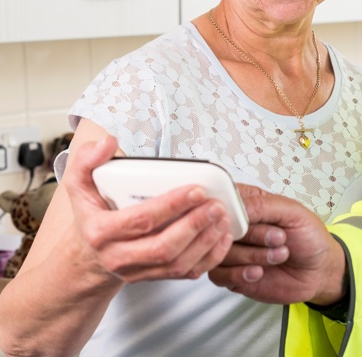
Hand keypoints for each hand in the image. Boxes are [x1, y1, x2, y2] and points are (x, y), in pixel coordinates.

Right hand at [61, 136, 234, 283]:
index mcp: (101, 232)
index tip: (197, 190)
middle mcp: (118, 257)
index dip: (171, 205)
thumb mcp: (79, 185)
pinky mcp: (154, 278)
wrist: (88, 257)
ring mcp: (138, 271)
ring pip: (177, 264)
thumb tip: (107, 143)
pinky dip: (210, 257)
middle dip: (195, 225)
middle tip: (217, 204)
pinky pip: (186, 274)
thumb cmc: (92, 215)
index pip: (140, 220)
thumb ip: (87, 160)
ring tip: (223, 217)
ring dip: (206, 241)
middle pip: (162, 247)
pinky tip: (222, 236)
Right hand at [208, 185, 346, 305]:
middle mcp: (235, 226)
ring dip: (253, 256)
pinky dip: (241, 274)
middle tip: (279, 238)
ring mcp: (231, 250)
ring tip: (279, 254)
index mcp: (248, 203)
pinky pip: (219, 275)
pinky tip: (260, 272)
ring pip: (220, 252)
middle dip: (253, 235)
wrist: (319, 272)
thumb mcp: (293, 213)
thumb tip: (234, 207)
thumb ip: (263, 206)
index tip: (246, 220)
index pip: (221, 199)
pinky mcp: (230, 274)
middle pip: (220, 227)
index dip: (228, 210)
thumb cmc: (309, 237)